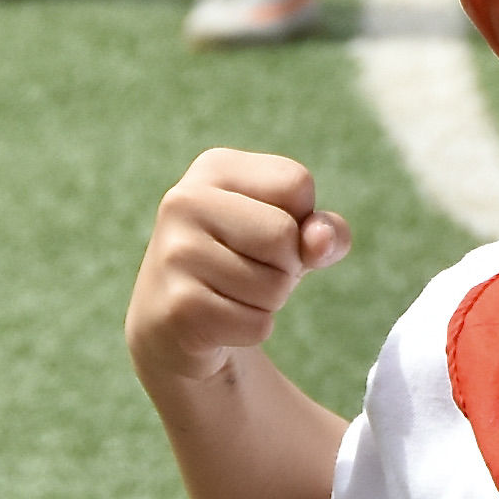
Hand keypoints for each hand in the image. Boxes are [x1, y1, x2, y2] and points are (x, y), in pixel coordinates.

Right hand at [128, 150, 350, 389]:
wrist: (173, 324)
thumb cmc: (244, 266)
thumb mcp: (292, 237)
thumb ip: (325, 230)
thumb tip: (320, 241)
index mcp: (214, 168)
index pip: (296, 184)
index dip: (300, 220)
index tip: (262, 233)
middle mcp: (184, 201)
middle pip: (284, 235)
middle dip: (285, 267)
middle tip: (246, 271)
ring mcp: (175, 254)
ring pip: (274, 286)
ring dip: (267, 302)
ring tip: (229, 295)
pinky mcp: (179, 308)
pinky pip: (258, 325)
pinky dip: (251, 330)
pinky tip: (218, 321)